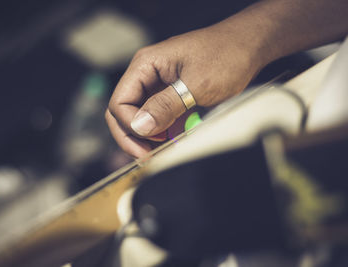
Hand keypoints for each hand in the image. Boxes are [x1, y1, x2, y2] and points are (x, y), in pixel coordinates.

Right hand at [106, 23, 262, 157]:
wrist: (250, 47)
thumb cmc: (226, 55)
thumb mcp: (196, 84)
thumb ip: (165, 105)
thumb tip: (139, 126)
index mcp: (145, 65)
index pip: (120, 102)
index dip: (129, 126)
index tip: (152, 141)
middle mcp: (146, 76)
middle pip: (123, 112)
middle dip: (132, 136)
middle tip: (147, 157)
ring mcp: (158, 87)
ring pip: (139, 118)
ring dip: (146, 138)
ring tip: (161, 153)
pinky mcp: (171, 97)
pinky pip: (157, 119)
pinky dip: (162, 134)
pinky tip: (172, 143)